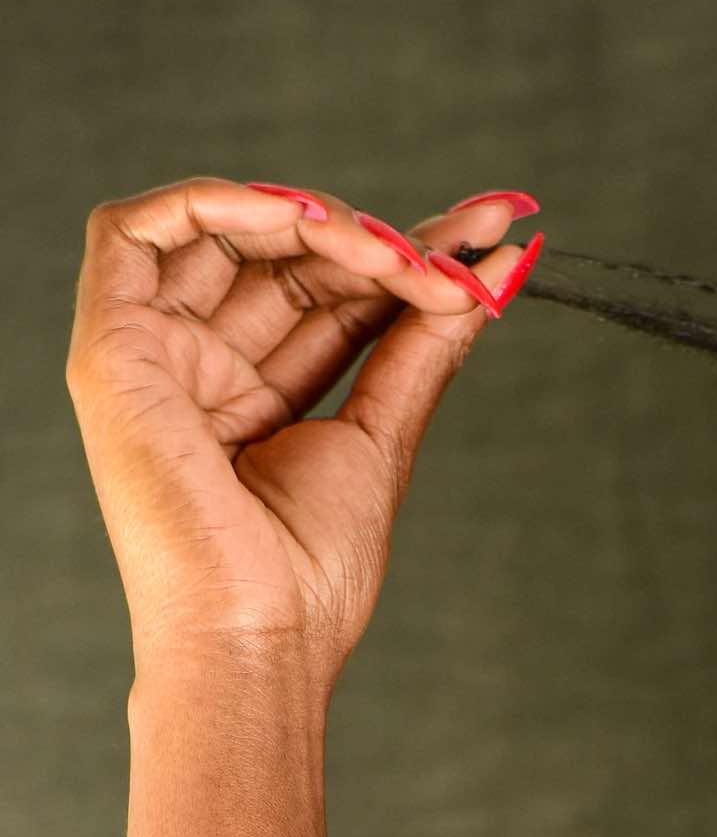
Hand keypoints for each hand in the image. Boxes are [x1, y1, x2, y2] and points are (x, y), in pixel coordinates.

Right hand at [65, 175, 541, 692]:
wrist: (259, 633)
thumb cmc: (310, 572)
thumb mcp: (383, 435)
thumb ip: (422, 345)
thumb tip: (485, 270)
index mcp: (255, 395)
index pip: (330, 293)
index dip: (406, 255)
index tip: (487, 233)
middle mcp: (198, 366)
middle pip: (284, 258)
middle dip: (375, 238)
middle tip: (450, 254)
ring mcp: (150, 354)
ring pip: (220, 232)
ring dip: (314, 223)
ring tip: (392, 255)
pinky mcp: (108, 349)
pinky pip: (134, 231)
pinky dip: (218, 203)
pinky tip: (303, 220)